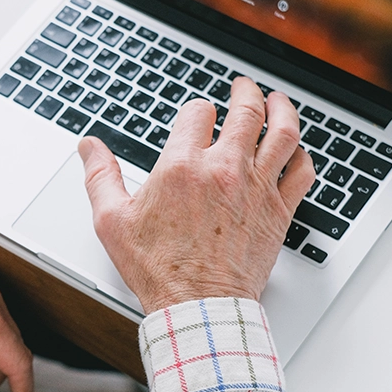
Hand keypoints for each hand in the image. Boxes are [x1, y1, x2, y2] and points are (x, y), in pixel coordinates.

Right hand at [79, 78, 314, 313]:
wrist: (197, 305)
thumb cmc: (156, 268)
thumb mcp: (112, 221)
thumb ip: (100, 176)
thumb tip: (88, 147)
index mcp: (182, 167)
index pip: (198, 113)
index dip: (196, 110)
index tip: (196, 116)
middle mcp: (223, 170)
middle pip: (246, 111)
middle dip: (245, 92)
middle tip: (243, 86)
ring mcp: (256, 189)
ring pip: (283, 133)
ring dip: (282, 110)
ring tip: (277, 100)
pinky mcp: (279, 211)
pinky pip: (302, 171)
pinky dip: (302, 154)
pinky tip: (296, 151)